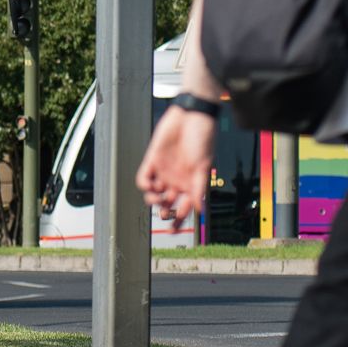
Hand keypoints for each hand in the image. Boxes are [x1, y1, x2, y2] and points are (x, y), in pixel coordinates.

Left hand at [137, 104, 216, 231]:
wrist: (192, 115)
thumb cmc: (203, 138)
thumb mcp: (203, 166)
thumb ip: (199, 188)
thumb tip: (199, 211)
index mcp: (191, 184)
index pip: (183, 208)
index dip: (179, 221)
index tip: (175, 231)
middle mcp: (176, 180)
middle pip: (167, 204)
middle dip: (164, 212)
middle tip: (164, 214)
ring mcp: (164, 170)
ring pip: (154, 194)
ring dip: (154, 200)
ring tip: (157, 198)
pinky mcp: (152, 159)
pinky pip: (144, 177)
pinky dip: (145, 185)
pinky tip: (149, 186)